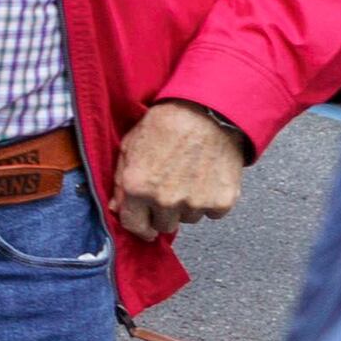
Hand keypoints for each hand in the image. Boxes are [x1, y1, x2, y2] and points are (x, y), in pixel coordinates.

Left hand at [110, 99, 251, 239]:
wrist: (207, 113)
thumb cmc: (165, 125)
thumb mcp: (130, 148)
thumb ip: (121, 181)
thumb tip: (118, 208)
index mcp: (137, 188)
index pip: (134, 226)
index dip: (139, 227)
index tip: (145, 227)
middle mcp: (165, 200)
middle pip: (164, 225)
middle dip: (164, 213)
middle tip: (170, 190)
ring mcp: (195, 203)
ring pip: (189, 219)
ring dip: (188, 206)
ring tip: (189, 178)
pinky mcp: (222, 201)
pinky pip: (213, 213)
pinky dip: (211, 201)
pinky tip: (207, 180)